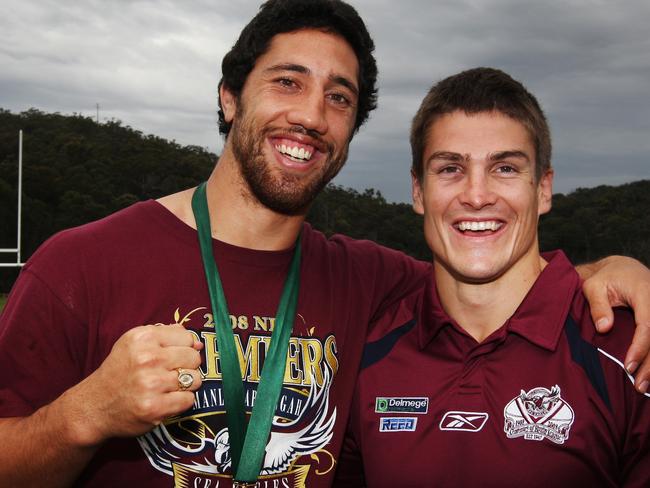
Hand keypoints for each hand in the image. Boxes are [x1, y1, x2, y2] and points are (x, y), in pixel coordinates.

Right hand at [63, 324, 202, 445]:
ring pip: (195, 379)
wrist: (94, 406)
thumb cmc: (120, 371)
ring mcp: (151, 384)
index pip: (187, 338)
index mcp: (143, 338)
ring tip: (167, 387)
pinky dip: (181, 402)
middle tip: (171, 373)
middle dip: (187, 366)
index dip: (184, 348)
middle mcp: (147, 359)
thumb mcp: (135, 343)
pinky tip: (166, 400)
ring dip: (186, 385)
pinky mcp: (154, 408)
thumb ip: (167, 335)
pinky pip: (189, 400)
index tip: (173, 356)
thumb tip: (198, 343)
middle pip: (194, 358)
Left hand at [580, 255, 649, 392]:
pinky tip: (649, 374)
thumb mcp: (593, 286)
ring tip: (644, 387)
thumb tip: (604, 329)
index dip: (640, 347)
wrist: (623, 269)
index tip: (629, 366)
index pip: (648, 324)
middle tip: (639, 385)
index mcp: (644, 293)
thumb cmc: (605, 278)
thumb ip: (598, 306)